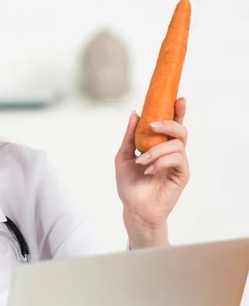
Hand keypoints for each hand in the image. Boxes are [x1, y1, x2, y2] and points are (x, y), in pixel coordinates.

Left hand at [114, 97, 189, 247]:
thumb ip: (130, 136)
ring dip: (156, 150)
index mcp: (159, 145)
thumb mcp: (123, 156)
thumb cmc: (129, 184)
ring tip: (141, 161)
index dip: (177, 110)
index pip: (172, 125)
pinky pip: (178, 159)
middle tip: (153, 125)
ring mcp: (178, 163)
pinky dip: (161, 161)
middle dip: (169, 123)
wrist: (133, 207)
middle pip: (181, 130)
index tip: (178, 97)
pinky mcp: (182, 175)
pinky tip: (149, 170)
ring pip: (177, 144)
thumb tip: (135, 113)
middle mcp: (171, 152)